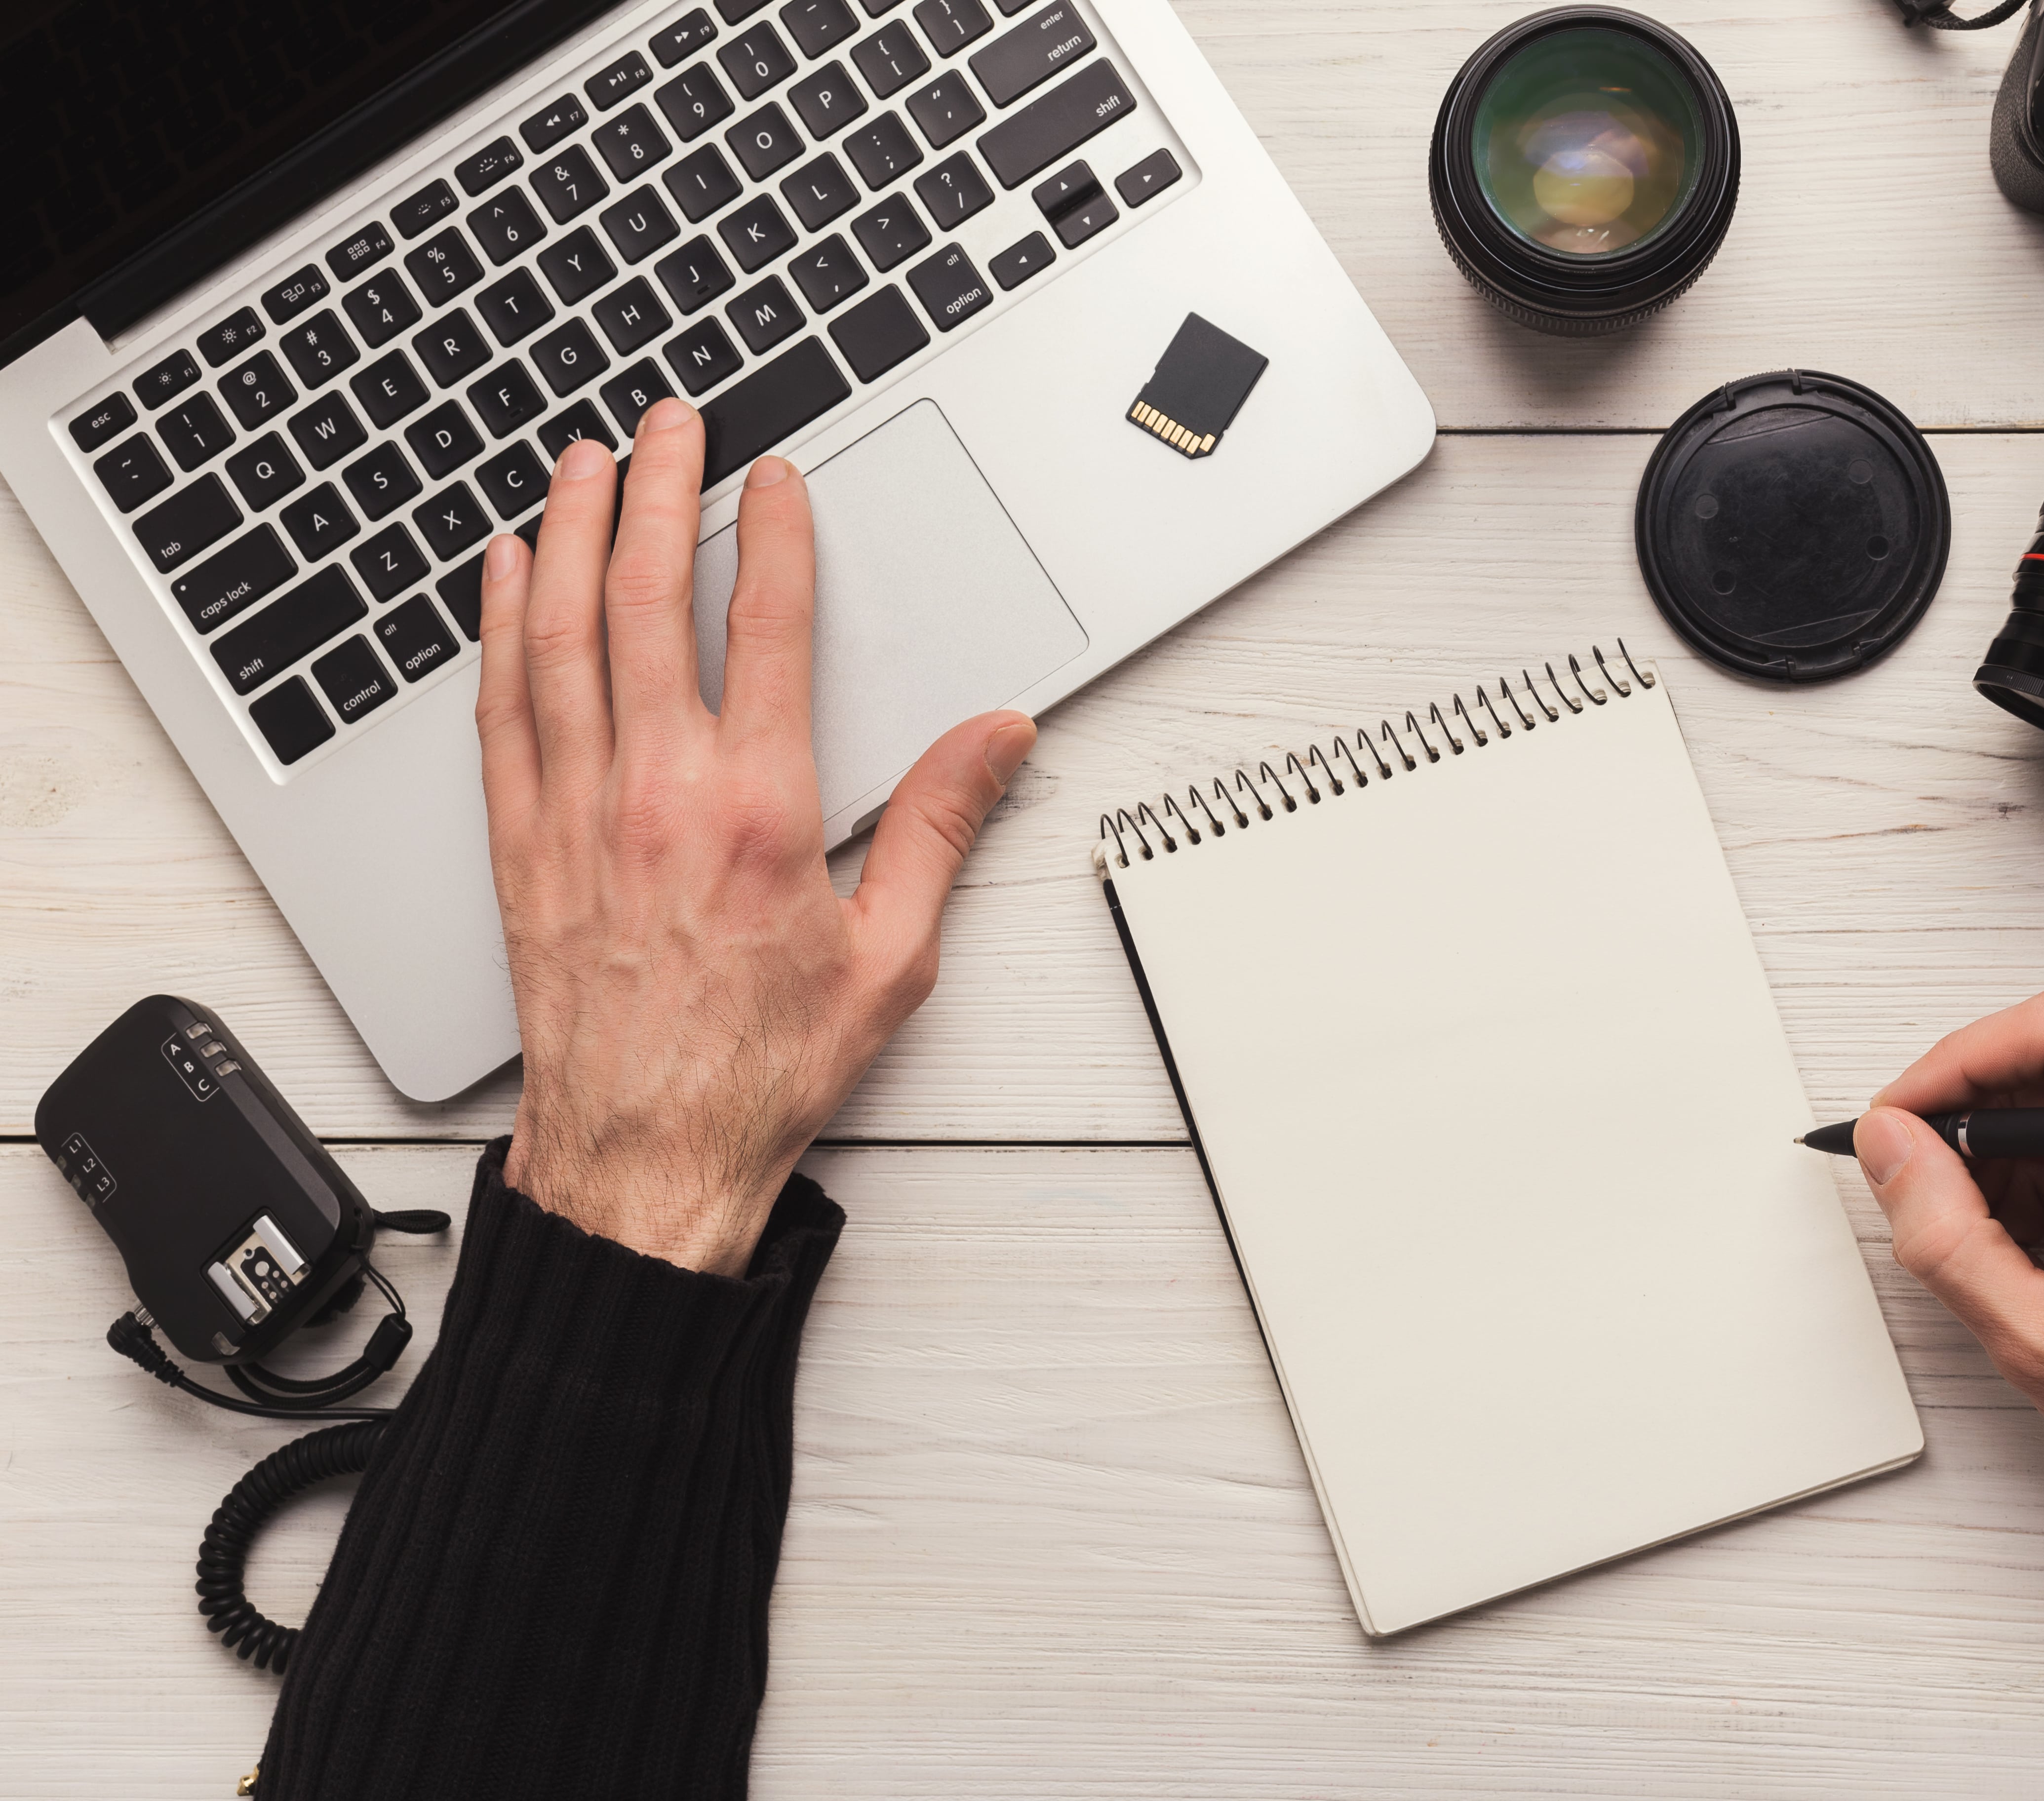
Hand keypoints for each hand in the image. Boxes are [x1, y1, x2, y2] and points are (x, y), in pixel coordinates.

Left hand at [474, 401, 1035, 1274]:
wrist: (646, 1159)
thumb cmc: (761, 1070)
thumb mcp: (891, 957)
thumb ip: (940, 828)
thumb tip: (996, 740)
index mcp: (757, 811)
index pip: (766, 629)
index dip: (771, 536)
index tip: (770, 479)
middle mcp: (655, 793)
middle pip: (645, 601)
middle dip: (654, 493)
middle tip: (665, 426)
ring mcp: (575, 813)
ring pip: (560, 636)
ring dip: (568, 535)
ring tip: (581, 464)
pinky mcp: (521, 847)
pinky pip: (501, 710)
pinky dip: (500, 629)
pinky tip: (506, 577)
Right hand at [1854, 986, 2043, 1537]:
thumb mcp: (2039, 1341)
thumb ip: (1949, 1236)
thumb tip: (1891, 1145)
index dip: (1959, 1063)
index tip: (1902, 1117)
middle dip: (1967, 1120)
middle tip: (1920, 1189)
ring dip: (1995, 1159)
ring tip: (1981, 1243)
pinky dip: (2030, 1181)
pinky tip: (2018, 1247)